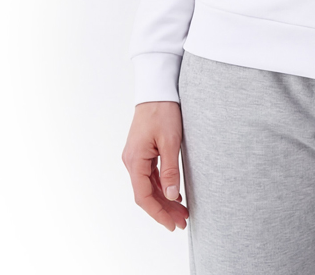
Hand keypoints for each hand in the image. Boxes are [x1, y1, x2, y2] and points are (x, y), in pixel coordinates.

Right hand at [122, 101, 188, 230]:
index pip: (143, 197)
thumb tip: (171, 196)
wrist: (157, 89)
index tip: (172, 224)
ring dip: (164, 199)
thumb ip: (170, 170)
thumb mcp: (170, 141)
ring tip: (181, 212)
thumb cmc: (163, 111)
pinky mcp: (142, 151)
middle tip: (182, 222)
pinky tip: (174, 193)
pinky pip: (150, 175)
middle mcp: (131, 161)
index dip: (158, 213)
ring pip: (148, 186)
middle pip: (146, 194)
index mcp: (135, 161)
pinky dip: (162, 186)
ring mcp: (136, 156)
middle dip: (163, 210)